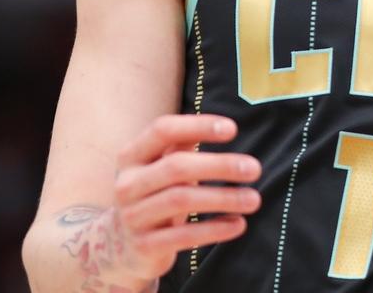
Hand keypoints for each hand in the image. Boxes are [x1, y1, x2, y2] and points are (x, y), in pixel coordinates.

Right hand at [102, 114, 261, 284]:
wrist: (118, 246)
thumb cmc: (153, 193)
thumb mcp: (160, 164)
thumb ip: (183, 142)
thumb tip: (222, 126)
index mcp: (132, 156)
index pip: (162, 130)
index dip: (197, 126)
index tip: (233, 130)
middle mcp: (128, 184)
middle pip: (177, 166)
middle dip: (220, 166)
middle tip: (255, 168)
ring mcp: (132, 216)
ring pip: (182, 200)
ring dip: (224, 198)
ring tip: (254, 199)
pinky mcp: (144, 246)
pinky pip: (184, 236)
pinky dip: (215, 229)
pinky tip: (238, 224)